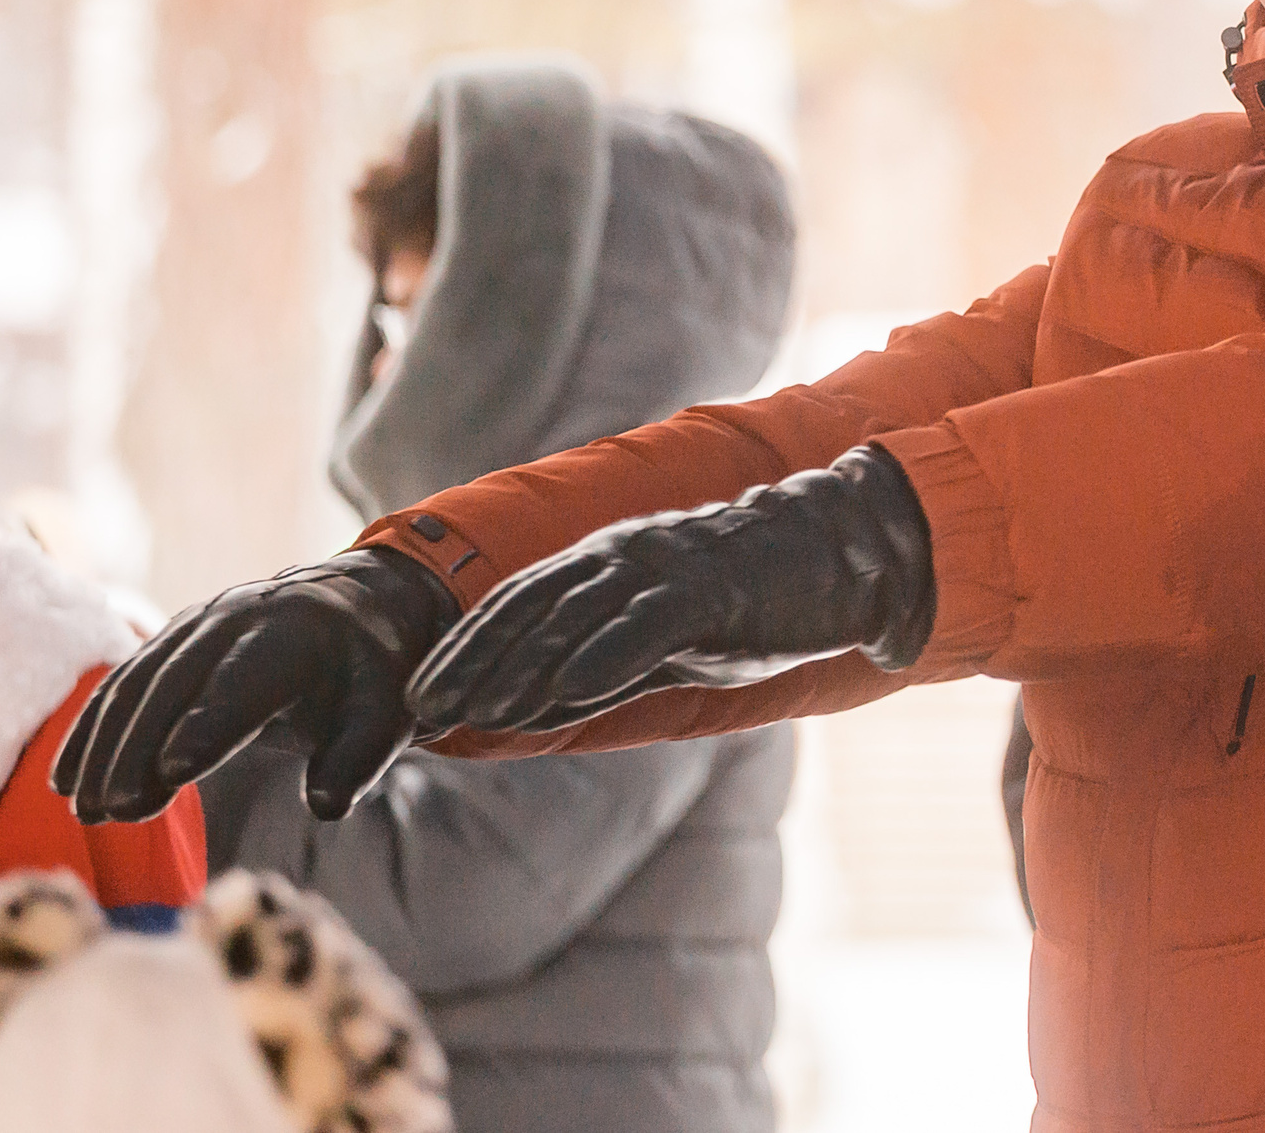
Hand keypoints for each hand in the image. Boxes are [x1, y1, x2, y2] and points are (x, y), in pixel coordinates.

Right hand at [52, 548, 457, 824]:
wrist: (354, 610)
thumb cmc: (370, 677)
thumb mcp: (385, 716)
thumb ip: (359, 760)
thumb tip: (326, 806)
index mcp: (295, 636)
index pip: (242, 683)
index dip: (206, 725)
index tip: (171, 772)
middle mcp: (237, 620)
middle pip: (174, 685)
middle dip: (136, 749)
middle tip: (111, 813)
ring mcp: (197, 625)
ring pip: (136, 684)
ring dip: (103, 747)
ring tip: (85, 811)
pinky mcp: (171, 641)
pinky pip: (121, 683)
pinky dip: (91, 731)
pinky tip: (67, 781)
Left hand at [406, 444, 933, 736]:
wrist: (844, 554)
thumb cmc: (758, 601)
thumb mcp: (672, 642)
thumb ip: (608, 668)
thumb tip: (539, 710)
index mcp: (611, 562)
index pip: (519, 603)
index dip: (464, 648)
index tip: (419, 695)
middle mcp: (626, 555)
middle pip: (530, 606)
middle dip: (471, 659)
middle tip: (421, 707)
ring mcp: (668, 567)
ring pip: (576, 614)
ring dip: (519, 665)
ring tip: (474, 710)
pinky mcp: (713, 588)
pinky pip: (646, 623)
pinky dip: (602, 656)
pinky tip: (565, 692)